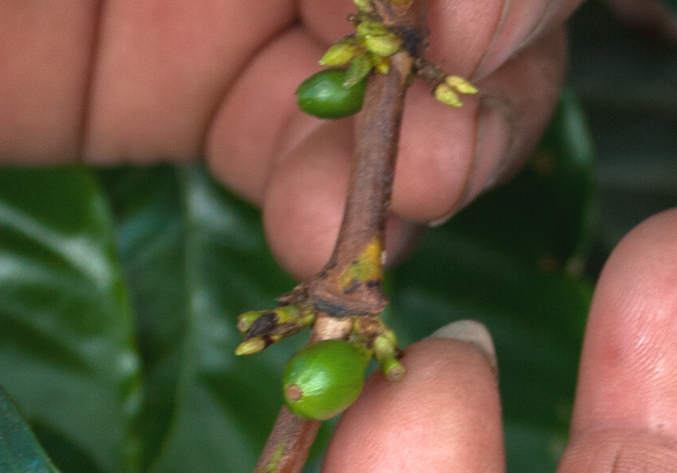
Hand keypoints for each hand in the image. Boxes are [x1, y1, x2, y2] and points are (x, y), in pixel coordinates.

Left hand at [0, 0, 575, 275]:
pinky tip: (326, 244)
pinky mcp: (189, 96)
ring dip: (434, 156)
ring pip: (422, 83)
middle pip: (479, 1)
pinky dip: (348, 213)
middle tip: (433, 150)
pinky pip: (317, 159)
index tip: (464, 43)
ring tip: (384, 209)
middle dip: (487, 77)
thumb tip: (475, 10)